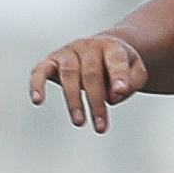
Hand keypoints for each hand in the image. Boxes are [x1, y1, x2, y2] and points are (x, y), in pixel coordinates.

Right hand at [29, 35, 149, 131]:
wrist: (102, 48)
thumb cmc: (120, 65)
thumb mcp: (136, 71)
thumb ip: (131, 82)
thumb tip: (114, 96)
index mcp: (112, 47)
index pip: (116, 60)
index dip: (118, 76)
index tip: (120, 92)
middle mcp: (88, 46)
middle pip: (91, 73)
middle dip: (96, 101)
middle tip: (100, 126)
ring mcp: (68, 53)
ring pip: (69, 75)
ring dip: (74, 100)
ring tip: (80, 122)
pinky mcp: (51, 61)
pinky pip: (40, 71)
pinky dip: (37, 84)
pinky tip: (38, 101)